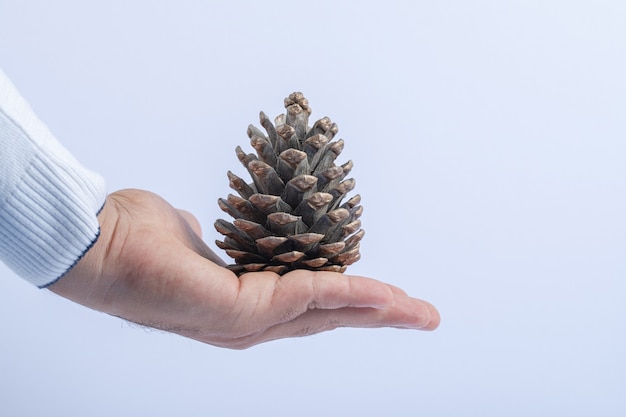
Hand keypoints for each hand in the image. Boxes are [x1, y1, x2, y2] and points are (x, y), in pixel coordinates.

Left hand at [50, 189, 439, 348]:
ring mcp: (242, 323)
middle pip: (327, 318)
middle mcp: (246, 323)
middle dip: (380, 316)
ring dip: (375, 309)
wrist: (95, 242)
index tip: (386, 295)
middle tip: (424, 315)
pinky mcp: (237, 311)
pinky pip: (305, 296)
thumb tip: (223, 234)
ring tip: (416, 310)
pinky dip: (344, 291)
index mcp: (239, 305)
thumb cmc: (138, 236)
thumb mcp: (196, 240)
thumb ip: (219, 246)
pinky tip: (378, 290)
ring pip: (325, 313)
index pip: (307, 305)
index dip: (350, 301)